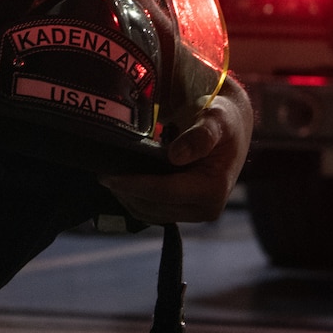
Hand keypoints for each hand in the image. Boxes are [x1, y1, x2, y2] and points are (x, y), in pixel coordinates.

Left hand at [103, 76, 252, 225]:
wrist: (231, 127)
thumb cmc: (223, 120)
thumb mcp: (216, 120)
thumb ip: (200, 136)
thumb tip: (176, 156)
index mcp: (214, 190)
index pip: (165, 193)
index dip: (135, 185)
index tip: (109, 175)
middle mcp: (206, 209)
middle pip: (154, 206)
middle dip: (126, 192)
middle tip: (101, 173)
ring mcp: (195, 213)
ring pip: (150, 213)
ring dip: (127, 197)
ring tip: (107, 176)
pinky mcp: (185, 211)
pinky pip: (152, 211)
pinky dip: (135, 199)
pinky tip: (121, 182)